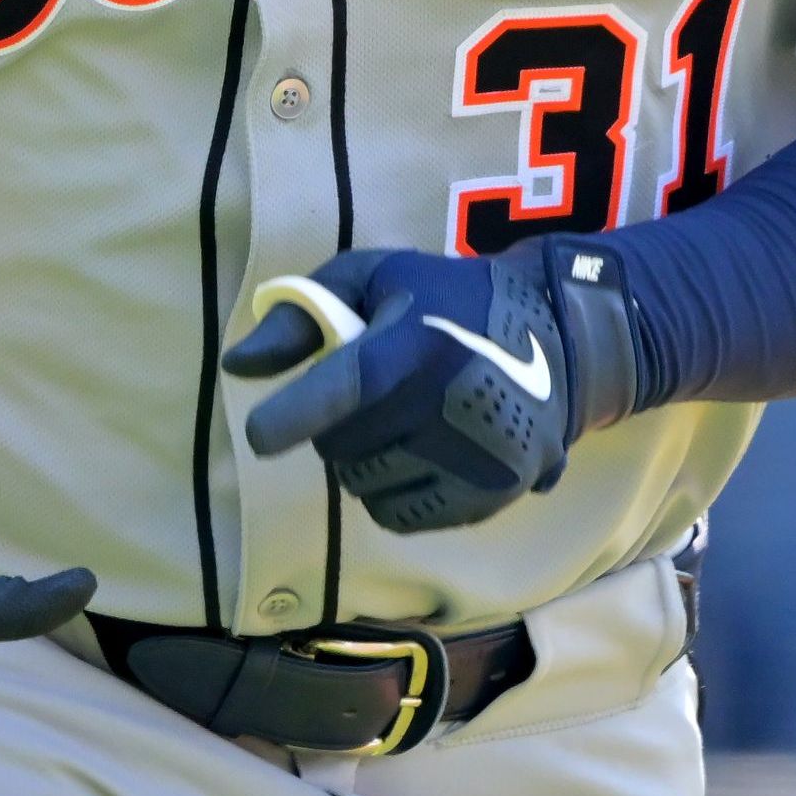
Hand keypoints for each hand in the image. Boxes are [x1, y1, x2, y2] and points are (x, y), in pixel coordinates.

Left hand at [218, 240, 639, 534]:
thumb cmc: (445, 300)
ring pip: (364, 487)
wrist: (557, 340)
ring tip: (403, 420)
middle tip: (376, 393)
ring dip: (364, 460)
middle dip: (338, 425)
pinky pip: (399, 518)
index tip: (261, 437)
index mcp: (417, 343)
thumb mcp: (374, 278)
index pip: (347, 386)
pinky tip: (424, 453)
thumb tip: (238, 367)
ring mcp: (474, 457)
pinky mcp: (491, 496)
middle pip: (341, 447)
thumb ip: (301, 315)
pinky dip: (394, 493)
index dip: (296, 413)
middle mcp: (449, 404)